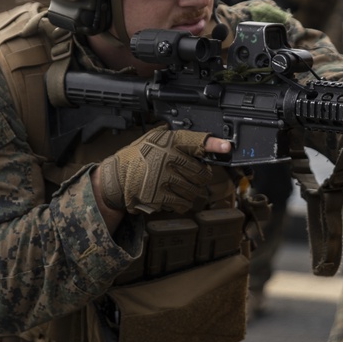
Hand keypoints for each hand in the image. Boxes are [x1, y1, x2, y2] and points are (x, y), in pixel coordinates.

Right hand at [98, 128, 218, 215]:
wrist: (116, 177)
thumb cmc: (139, 156)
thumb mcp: (155, 138)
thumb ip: (178, 138)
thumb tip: (207, 139)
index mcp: (169, 141)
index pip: (196, 141)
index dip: (214, 144)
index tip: (227, 147)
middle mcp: (167, 158)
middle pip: (203, 173)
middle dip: (201, 177)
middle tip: (191, 176)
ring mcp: (164, 179)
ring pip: (195, 191)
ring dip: (191, 191)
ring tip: (177, 186)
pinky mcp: (159, 196)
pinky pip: (183, 203)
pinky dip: (181, 202)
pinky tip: (171, 195)